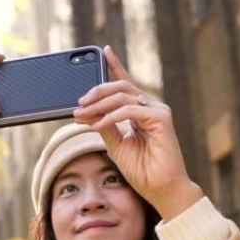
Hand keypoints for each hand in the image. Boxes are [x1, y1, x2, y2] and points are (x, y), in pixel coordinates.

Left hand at [73, 45, 202, 219]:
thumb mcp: (116, 145)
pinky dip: (110, 117)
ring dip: (98, 104)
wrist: (160, 189)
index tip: (104, 51)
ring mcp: (158, 111)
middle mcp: (150, 107)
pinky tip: (96, 125)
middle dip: (96, 92)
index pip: (126, 84)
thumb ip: (104, 126)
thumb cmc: (142, 170)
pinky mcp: (162, 118)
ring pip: (123, 96)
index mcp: (141, 111)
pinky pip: (130, 110)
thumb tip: (86, 112)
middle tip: (78, 104)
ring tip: (82, 115)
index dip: (115, 66)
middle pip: (120, 87)